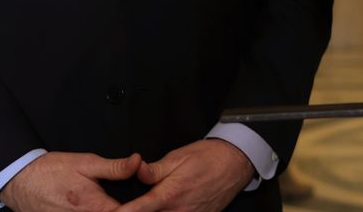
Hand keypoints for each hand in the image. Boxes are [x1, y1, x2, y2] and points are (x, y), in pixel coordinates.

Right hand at [0, 152, 138, 211]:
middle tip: (141, 205)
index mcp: (96, 207)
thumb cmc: (51, 171)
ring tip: (116, 204)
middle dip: (126, 210)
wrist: (20, 180)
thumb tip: (138, 162)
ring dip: (111, 211)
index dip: (139, 209)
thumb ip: (114, 167)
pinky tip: (96, 206)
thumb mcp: (86, 162)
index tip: (149, 203)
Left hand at [113, 139, 255, 211]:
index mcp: (169, 194)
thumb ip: (154, 169)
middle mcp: (178, 210)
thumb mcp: (177, 157)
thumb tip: (134, 171)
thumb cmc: (207, 157)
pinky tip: (165, 209)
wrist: (236, 163)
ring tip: (146, 206)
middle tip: (126, 207)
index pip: (138, 209)